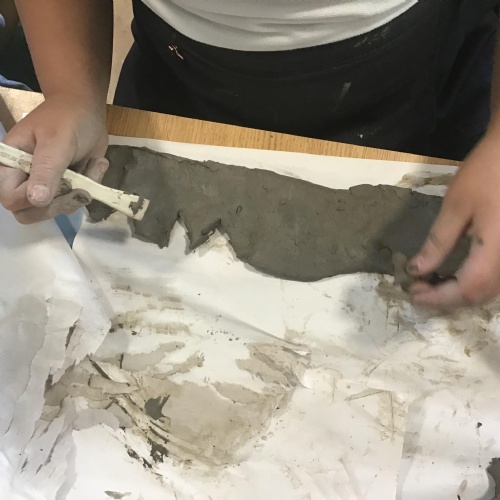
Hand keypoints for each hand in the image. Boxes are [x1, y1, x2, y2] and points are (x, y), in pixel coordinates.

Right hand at [0, 92, 108, 223]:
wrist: (87, 110)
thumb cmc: (67, 119)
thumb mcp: (57, 141)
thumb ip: (46, 169)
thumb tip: (36, 200)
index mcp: (11, 164)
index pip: (10, 198)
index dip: (31, 200)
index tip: (57, 186)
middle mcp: (24, 178)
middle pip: (30, 212)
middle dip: (58, 204)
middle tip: (79, 186)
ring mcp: (46, 185)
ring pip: (55, 210)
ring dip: (79, 193)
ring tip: (90, 166)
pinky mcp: (66, 188)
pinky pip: (75, 201)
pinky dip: (90, 187)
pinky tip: (94, 165)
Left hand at [407, 131, 499, 308]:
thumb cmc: (488, 173)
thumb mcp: (456, 206)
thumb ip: (437, 242)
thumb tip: (416, 271)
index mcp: (497, 249)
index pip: (468, 289)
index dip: (438, 297)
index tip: (412, 292)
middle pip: (480, 295)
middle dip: (446, 298)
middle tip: (417, 289)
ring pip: (490, 290)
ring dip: (459, 292)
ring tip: (431, 284)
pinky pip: (496, 277)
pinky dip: (473, 281)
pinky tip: (454, 274)